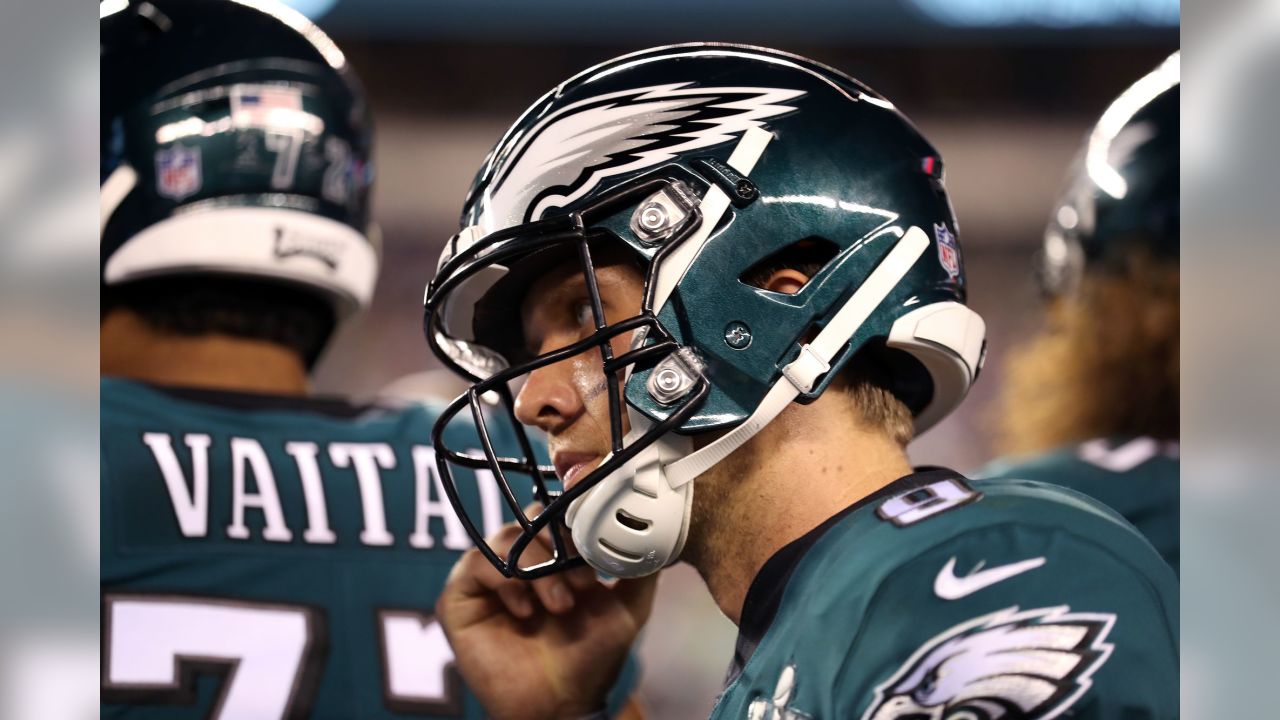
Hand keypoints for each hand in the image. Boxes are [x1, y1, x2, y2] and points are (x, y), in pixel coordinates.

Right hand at [436, 509, 657, 719]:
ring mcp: (489, 575)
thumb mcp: (628, 608)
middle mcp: (520, 559)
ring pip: (506, 538)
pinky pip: (476, 563)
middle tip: (583, 584)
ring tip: (559, 604)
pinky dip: (504, 580)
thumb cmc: (591, 657)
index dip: (579, 527)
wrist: (562, 703)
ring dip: (537, 567)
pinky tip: (526, 609)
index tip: (598, 559)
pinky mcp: (461, 596)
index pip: (560, 514)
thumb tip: (661, 532)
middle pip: (532, 519)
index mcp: (555, 555)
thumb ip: (641, 570)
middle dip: (560, 547)